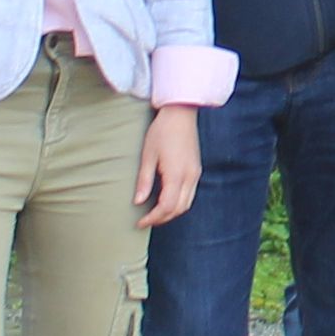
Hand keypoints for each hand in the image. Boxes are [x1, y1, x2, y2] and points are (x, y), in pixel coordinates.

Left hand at [134, 105, 202, 227]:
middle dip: (162, 218)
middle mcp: (190, 177)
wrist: (181, 114)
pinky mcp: (196, 170)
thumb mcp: (147, 156)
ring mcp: (195, 173)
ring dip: (171, 212)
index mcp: (177, 174)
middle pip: (179, 209)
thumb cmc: (161, 132)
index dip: (153, 218)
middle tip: (145, 221)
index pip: (167, 206)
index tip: (140, 222)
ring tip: (154, 213)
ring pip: (187, 203)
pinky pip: (190, 194)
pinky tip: (165, 200)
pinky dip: (178, 202)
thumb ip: (144, 181)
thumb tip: (138, 202)